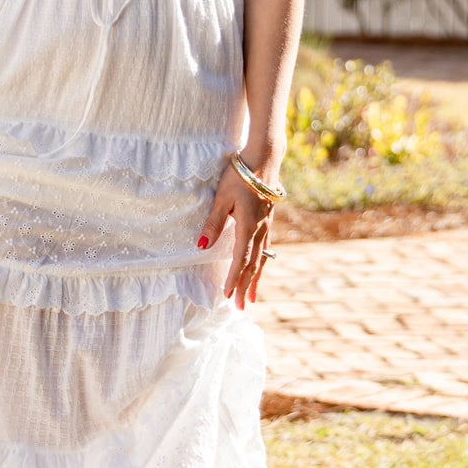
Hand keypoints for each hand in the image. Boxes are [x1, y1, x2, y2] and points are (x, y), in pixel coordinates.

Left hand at [198, 161, 276, 309]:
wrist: (264, 160)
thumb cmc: (239, 176)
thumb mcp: (221, 198)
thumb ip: (212, 224)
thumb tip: (200, 247)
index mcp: (248, 226)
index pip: (240, 259)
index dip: (233, 279)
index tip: (227, 296)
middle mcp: (260, 230)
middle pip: (253, 265)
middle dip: (245, 287)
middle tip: (240, 307)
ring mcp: (266, 226)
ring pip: (262, 259)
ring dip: (255, 280)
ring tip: (251, 298)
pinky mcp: (268, 221)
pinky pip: (265, 249)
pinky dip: (261, 265)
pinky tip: (259, 270)